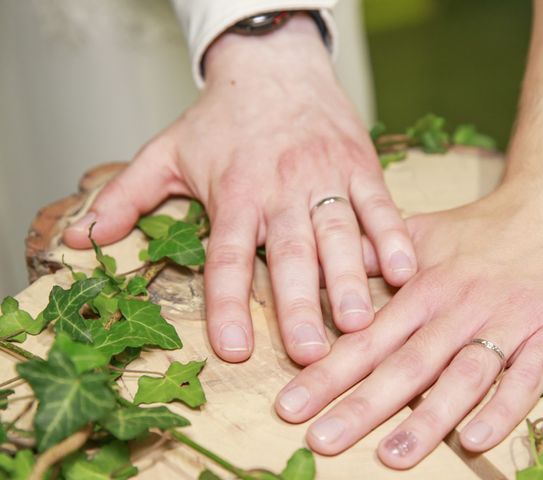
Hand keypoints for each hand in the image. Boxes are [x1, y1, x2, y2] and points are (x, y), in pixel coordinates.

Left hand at [62, 14, 415, 364]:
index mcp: (233, 192)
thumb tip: (83, 237)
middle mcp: (280, 189)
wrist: (275, 64)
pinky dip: (393, 238)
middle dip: (299, 305)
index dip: (229, 302)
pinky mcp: (358, 166)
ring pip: (338, 234)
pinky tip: (404, 270)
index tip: (233, 348)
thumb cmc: (222, 117)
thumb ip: (125, 195)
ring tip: (359, 324)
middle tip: (308, 354)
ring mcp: (324, 177)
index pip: (227, 256)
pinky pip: (379, 205)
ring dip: (350, 280)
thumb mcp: (165, 150)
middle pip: (288, 254)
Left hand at [274, 174, 542, 467]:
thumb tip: (324, 269)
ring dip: (428, 418)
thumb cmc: (481, 230)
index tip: (291, 405)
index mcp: (422, 289)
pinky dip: (503, 408)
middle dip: (361, 406)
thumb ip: (374, 253)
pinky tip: (476, 439)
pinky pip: (527, 376)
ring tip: (392, 457)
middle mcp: (457, 308)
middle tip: (322, 441)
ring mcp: (505, 321)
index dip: (327, 374)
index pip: (367, 339)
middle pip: (405, 364)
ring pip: (461, 375)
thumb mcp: (421, 232)